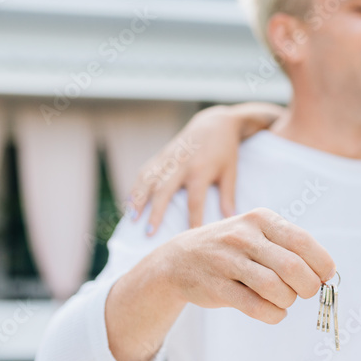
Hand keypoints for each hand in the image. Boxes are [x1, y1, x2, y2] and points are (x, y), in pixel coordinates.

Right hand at [128, 103, 283, 233]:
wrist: (215, 123)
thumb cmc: (226, 151)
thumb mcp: (231, 173)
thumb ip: (229, 197)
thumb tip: (231, 221)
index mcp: (201, 170)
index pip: (195, 201)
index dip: (192, 220)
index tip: (189, 238)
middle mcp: (181, 164)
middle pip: (164, 191)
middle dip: (156, 212)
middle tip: (149, 233)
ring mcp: (169, 158)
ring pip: (148, 180)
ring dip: (138, 199)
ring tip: (131, 219)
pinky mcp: (162, 154)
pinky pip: (145, 171)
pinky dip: (136, 186)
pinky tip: (129, 202)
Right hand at [157, 207, 335, 324]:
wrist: (179, 260)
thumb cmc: (233, 249)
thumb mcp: (258, 233)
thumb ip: (289, 247)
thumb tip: (326, 273)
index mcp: (261, 219)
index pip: (303, 241)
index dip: (321, 263)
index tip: (324, 276)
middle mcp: (244, 236)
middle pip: (293, 267)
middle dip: (308, 286)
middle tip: (305, 292)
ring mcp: (227, 261)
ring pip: (275, 288)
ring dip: (288, 301)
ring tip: (284, 300)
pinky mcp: (217, 287)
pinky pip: (256, 307)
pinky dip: (273, 314)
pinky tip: (274, 311)